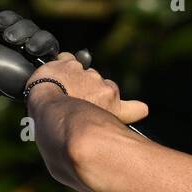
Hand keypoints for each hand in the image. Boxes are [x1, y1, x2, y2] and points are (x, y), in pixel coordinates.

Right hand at [0, 10, 89, 100]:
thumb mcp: (29, 80)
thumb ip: (50, 75)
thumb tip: (77, 70)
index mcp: (36, 68)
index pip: (58, 57)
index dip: (71, 56)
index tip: (85, 56)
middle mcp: (28, 53)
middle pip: (46, 39)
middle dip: (38, 41)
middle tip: (28, 49)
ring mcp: (15, 39)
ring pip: (29, 26)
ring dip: (20, 30)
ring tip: (7, 38)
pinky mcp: (2, 25)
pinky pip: (12, 17)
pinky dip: (7, 19)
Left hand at [25, 52, 148, 125]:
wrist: (50, 109)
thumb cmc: (69, 126)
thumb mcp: (95, 132)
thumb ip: (114, 126)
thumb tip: (138, 116)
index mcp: (113, 106)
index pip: (134, 109)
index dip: (136, 109)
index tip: (141, 109)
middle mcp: (105, 90)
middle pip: (101, 89)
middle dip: (91, 93)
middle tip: (78, 103)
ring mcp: (87, 75)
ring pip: (83, 74)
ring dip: (76, 80)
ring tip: (64, 91)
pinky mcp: (70, 63)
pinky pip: (67, 59)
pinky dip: (62, 65)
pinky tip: (57, 77)